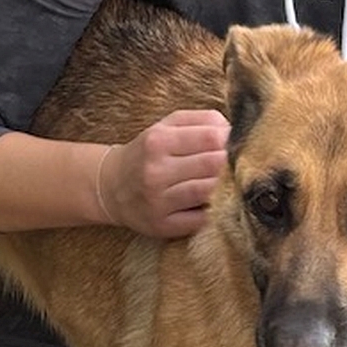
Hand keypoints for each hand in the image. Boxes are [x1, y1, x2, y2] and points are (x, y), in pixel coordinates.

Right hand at [99, 110, 228, 237]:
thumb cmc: (148, 154)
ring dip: (224, 187)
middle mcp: (156, 172)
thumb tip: (234, 129)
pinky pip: (201, 219)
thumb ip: (201, 121)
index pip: (211, 138)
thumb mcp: (166, 127)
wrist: (111, 188)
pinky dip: (212, 211)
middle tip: (234, 165)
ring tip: (225, 182)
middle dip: (230, 164)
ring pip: (209, 192)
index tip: (235, 144)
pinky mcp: (163, 226)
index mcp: (158, 141)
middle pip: (213, 165)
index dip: (231, 140)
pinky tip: (211, 203)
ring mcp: (159, 201)